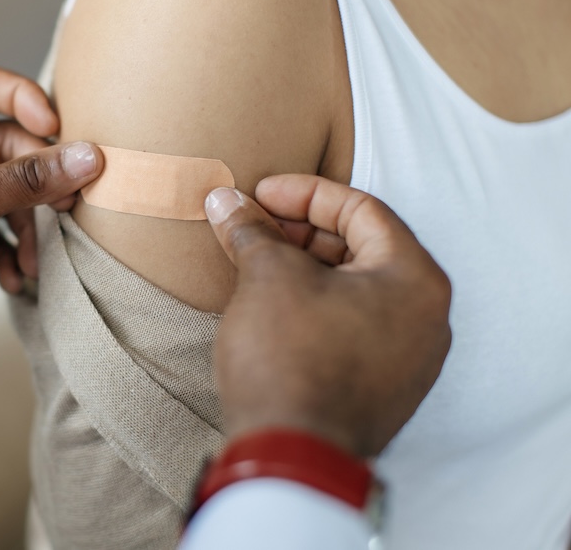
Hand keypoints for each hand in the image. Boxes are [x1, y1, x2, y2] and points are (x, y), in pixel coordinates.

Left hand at [0, 65, 102, 373]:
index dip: (25, 100)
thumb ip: (23, 181)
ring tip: (36, 260)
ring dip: (28, 226)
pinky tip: (14, 278)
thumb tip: (85, 158)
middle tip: (67, 208)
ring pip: (8, 192)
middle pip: (7, 146)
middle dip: (38, 181)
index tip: (56, 133)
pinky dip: (11, 251)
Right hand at [204, 175, 451, 457]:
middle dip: (300, 230)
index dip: (303, 194)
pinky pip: (353, 324)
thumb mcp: (267, 277)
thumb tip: (225, 200)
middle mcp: (427, 316)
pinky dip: (315, 303)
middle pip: (361, 247)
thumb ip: (252, 230)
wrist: (291, 456)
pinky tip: (272, 302)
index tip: (258, 194)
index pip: (360, 210)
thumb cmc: (291, 361)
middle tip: (252, 225)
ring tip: (255, 261)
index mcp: (415, 279)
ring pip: (355, 288)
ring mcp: (409, 357)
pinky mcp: (383, 386)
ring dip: (304, 266)